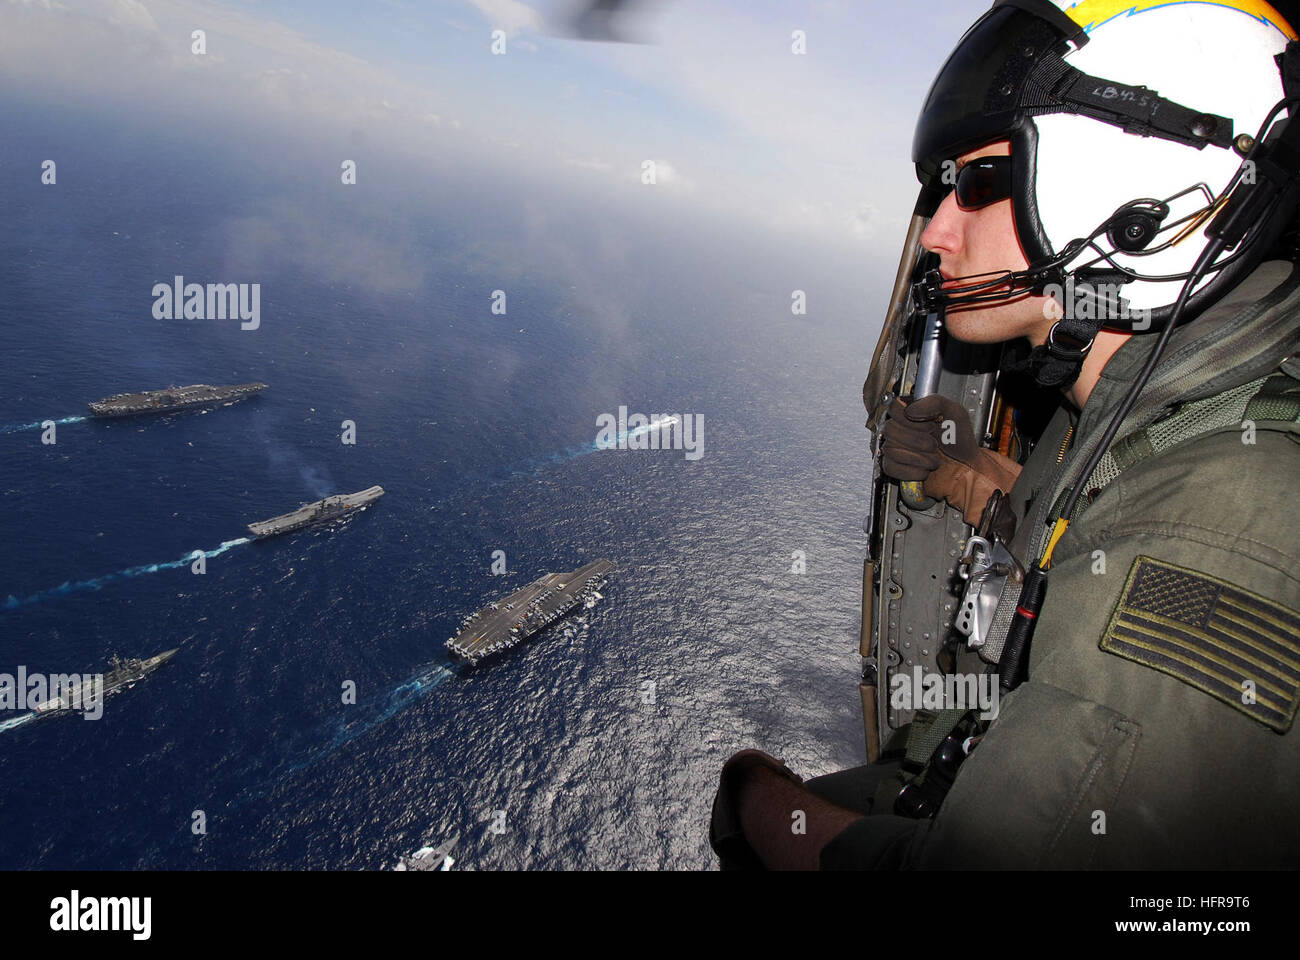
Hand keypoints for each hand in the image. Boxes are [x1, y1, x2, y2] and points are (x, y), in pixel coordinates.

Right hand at [880, 395, 1020, 526]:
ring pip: (891, 449)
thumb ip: (934, 402)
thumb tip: (911, 409)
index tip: (929, 424)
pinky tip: (925, 468)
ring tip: (933, 457)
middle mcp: (902, 429)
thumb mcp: (955, 412)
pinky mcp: (895, 467)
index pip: (894, 408)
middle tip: (935, 443)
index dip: (910, 418)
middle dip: (919, 440)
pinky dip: (913, 470)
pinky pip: (892, 467)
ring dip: (920, 457)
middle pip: (891, 429)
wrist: (965, 468)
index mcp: (913, 412)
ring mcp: (896, 448)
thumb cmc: (961, 442)